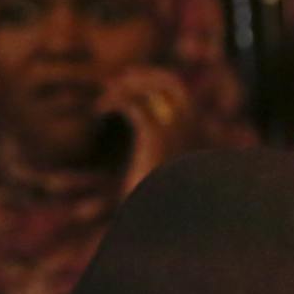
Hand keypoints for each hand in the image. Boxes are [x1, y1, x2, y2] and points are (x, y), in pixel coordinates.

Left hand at [100, 65, 198, 194]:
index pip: (180, 91)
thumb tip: (149, 135)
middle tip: (116, 79)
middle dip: (143, 75)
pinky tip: (99, 112)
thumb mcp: (161, 168)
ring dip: (125, 88)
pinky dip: (114, 102)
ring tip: (104, 98)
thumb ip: (159, 146)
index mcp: (195, 131)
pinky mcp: (155, 136)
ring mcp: (176, 129)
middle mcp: (191, 126)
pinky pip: (134, 105)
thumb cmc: (157, 199)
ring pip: (151, 90)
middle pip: (170, 83)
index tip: (132, 77)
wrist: (161, 219)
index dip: (157, 78)